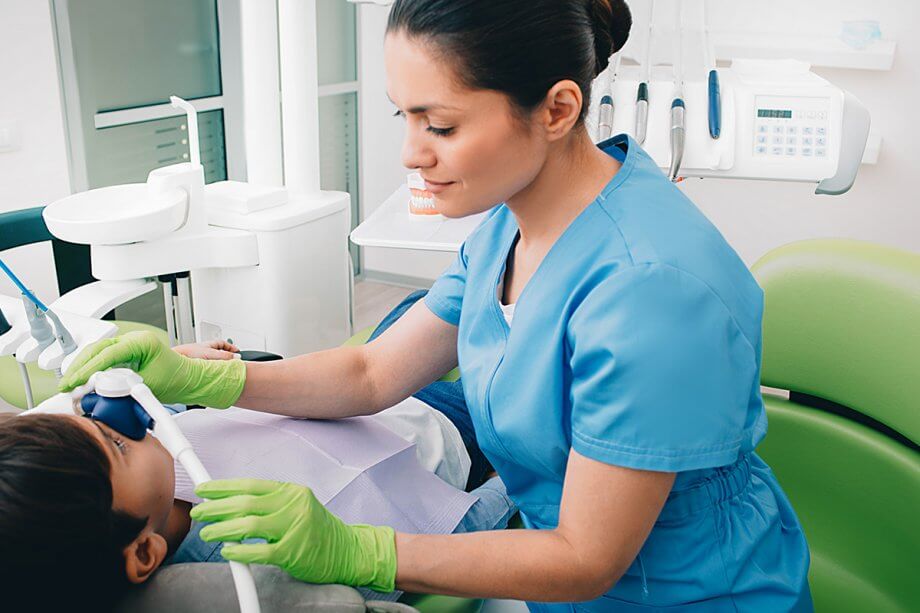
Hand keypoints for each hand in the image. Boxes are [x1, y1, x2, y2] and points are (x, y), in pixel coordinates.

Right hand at [59, 331, 245, 407]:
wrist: (188, 380)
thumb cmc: (176, 379)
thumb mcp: (149, 385)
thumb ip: (124, 386)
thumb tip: (101, 390)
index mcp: (142, 342)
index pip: (108, 353)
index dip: (88, 368)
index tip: (75, 381)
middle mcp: (133, 340)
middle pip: (97, 349)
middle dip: (79, 366)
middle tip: (66, 384)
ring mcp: (128, 345)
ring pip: (97, 351)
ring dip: (82, 366)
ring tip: (70, 383)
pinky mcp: (125, 353)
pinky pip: (103, 357)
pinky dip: (90, 368)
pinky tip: (81, 379)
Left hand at [191, 479, 395, 591]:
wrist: (348, 551)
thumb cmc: (318, 529)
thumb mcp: (297, 506)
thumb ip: (270, 503)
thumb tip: (232, 503)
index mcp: (291, 492)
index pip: (250, 485)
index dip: (223, 487)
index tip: (204, 490)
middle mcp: (293, 506)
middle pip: (245, 503)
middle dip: (215, 507)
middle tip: (199, 513)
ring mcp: (293, 528)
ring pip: (247, 525)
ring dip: (221, 529)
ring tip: (207, 533)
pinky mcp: (292, 552)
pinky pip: (258, 551)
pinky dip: (239, 551)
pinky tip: (228, 551)